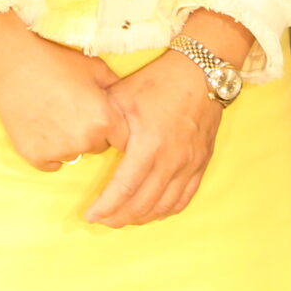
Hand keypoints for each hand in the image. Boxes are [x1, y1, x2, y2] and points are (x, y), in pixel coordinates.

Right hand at [0, 16, 125, 171]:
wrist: (13, 68)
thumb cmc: (56, 63)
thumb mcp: (95, 68)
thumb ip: (117, 88)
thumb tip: (128, 100)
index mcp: (105, 120)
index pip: (123, 140)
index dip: (115, 128)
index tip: (104, 119)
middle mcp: (86, 141)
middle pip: (99, 147)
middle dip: (92, 133)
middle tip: (75, 111)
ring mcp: (60, 152)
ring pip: (75, 154)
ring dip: (70, 142)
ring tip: (55, 115)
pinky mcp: (37, 158)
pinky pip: (52, 163)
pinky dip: (49, 150)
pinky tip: (41, 127)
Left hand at [87, 46, 229, 227]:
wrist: (200, 72)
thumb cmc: (158, 82)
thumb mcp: (122, 96)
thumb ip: (105, 124)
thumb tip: (89, 145)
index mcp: (149, 145)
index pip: (123, 189)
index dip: (105, 207)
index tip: (90, 215)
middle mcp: (171, 160)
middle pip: (142, 204)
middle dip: (118, 218)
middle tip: (102, 219)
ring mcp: (189, 164)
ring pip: (164, 206)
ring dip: (141, 218)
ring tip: (123, 217)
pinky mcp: (201, 163)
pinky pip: (184, 198)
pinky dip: (166, 211)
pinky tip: (153, 212)